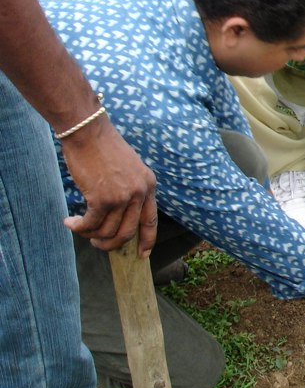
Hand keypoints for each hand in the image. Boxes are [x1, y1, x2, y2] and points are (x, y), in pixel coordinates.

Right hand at [61, 118, 157, 257]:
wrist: (88, 132)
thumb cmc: (103, 148)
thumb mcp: (127, 169)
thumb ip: (129, 190)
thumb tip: (118, 218)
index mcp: (149, 184)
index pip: (151, 220)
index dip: (147, 241)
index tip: (142, 255)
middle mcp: (140, 192)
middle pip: (128, 233)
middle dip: (111, 244)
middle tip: (96, 244)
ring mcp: (122, 196)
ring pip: (107, 232)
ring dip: (90, 235)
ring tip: (79, 227)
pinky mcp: (102, 198)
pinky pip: (90, 225)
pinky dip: (78, 227)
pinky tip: (69, 222)